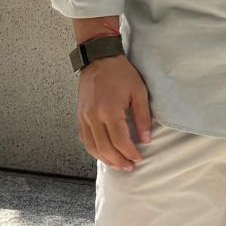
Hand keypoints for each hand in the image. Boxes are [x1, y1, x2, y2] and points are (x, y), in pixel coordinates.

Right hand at [77, 54, 151, 171]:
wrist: (98, 58)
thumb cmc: (120, 72)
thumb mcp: (138, 92)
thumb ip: (142, 118)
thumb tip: (145, 139)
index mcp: (109, 110)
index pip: (120, 141)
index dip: (129, 153)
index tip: (138, 158)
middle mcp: (93, 116)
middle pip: (105, 148)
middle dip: (118, 161)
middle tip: (130, 167)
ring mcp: (84, 117)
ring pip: (92, 147)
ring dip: (105, 159)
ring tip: (118, 164)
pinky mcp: (80, 116)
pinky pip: (85, 139)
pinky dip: (94, 150)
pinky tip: (104, 154)